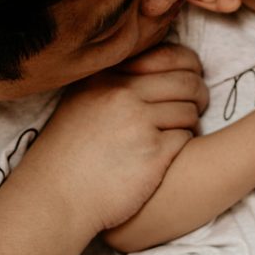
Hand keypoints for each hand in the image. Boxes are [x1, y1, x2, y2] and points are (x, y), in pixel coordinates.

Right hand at [30, 44, 208, 232]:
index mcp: (106, 76)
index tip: (191, 78)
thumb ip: (115, 81)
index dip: (190, 66)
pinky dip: (184, 145)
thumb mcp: (82, 101)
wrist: (55, 199)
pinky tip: (170, 152)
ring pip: (189, 111)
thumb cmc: (68, 154)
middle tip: (198, 106)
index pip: (169, 56)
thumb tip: (161, 65)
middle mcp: (122, 94)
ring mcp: (138, 124)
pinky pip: (186, 138)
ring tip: (180, 131)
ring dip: (192, 122)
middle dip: (199, 95)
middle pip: (186, 82)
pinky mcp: (152, 155)